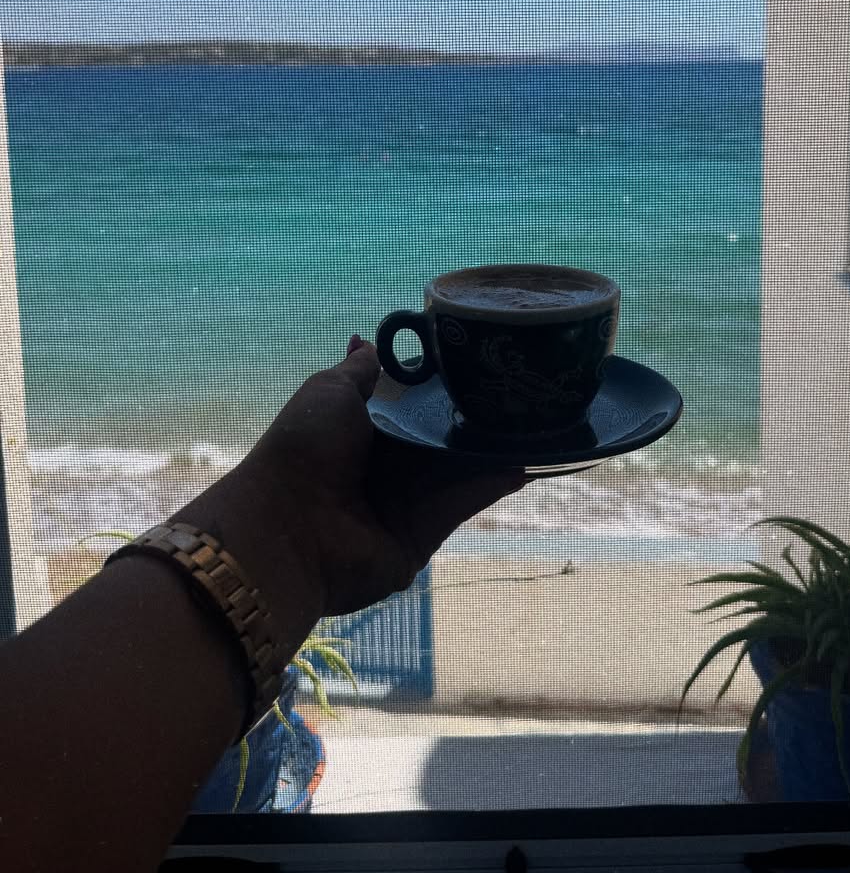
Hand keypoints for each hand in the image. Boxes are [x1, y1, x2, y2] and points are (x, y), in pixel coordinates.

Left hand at [230, 337, 525, 617]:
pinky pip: (465, 501)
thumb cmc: (304, 448)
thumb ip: (359, 370)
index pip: (413, 402)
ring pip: (461, 467)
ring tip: (537, 419)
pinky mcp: (426, 532)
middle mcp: (389, 464)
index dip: (444, 383)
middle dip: (476, 413)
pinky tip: (527, 461)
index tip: (482, 357)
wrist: (289, 526)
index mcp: (364, 429)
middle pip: (442, 434)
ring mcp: (409, 500)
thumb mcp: (330, 392)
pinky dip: (494, 482)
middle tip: (520, 385)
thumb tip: (365, 339)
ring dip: (494, 447)